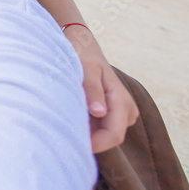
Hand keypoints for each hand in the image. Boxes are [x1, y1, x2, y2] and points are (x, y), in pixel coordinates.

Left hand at [63, 25, 138, 152]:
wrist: (82, 45)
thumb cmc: (83, 56)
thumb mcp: (86, 69)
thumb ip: (92, 90)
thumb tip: (99, 112)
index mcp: (122, 100)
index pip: (114, 134)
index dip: (96, 144)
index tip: (72, 142)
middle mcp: (125, 111)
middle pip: (108, 138)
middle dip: (88, 138)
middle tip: (62, 129)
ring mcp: (118, 114)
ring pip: (102, 135)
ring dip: (85, 132)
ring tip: (65, 115)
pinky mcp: (109, 115)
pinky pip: (97, 129)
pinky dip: (84, 126)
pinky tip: (69, 114)